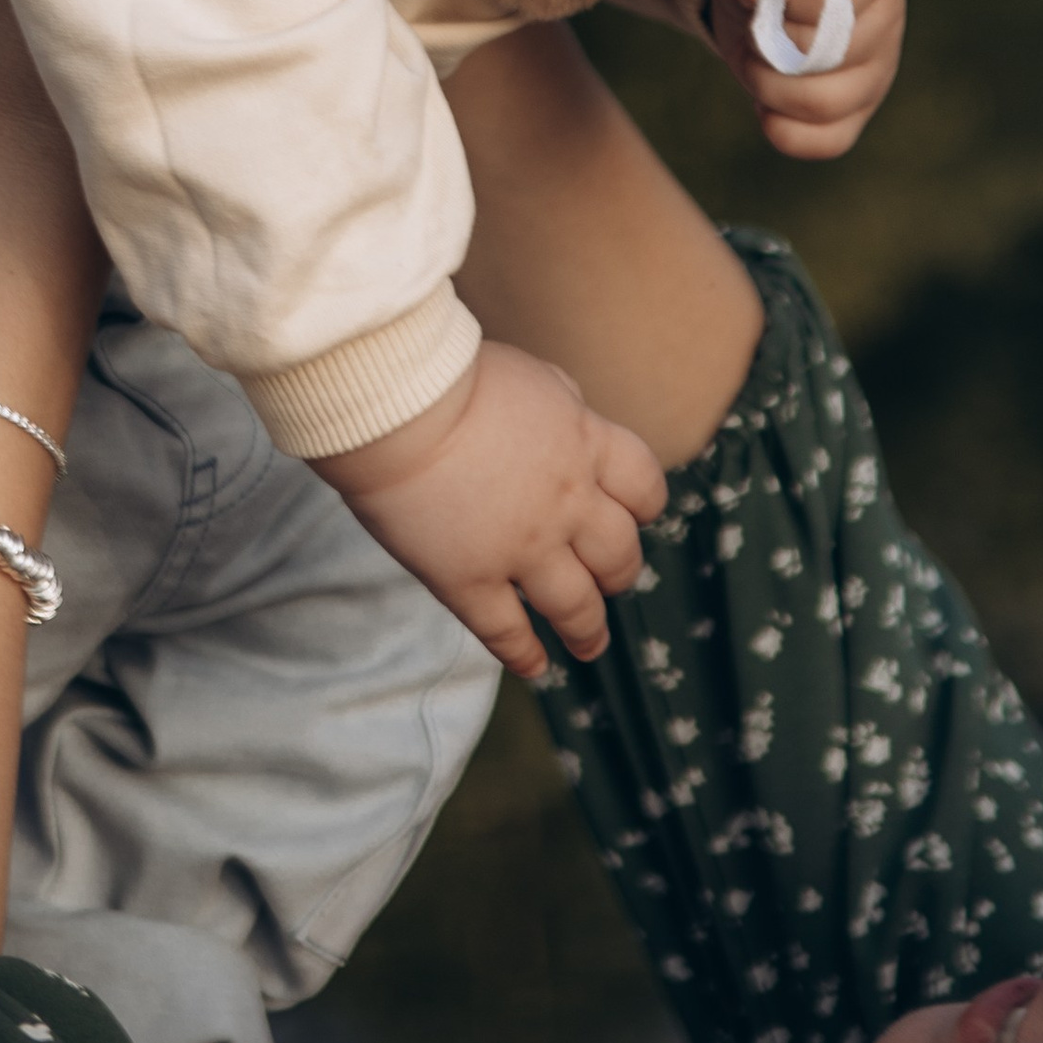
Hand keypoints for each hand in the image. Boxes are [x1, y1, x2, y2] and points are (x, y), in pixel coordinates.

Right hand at [313, 338, 665, 677]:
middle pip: (618, 554)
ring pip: (576, 606)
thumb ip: (561, 402)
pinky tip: (534, 666)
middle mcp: (566, 504)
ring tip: (591, 645)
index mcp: (584, 445)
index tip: (635, 518)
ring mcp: (522, 549)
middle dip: (620, 573)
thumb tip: (574, 414)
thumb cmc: (454, 376)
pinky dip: (525, 655)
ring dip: (589, 630)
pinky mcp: (470, 582)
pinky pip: (507, 632)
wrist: (399, 407)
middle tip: (611, 581)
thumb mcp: (531, 375)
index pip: (643, 487)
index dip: (643, 507)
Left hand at [710, 0, 905, 159]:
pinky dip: (782, 128)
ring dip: (766, 85)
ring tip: (753, 57)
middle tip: (750, 22)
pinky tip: (765, 99)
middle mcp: (888, 27)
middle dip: (765, 41)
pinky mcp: (857, 115)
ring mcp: (877, 76)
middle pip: (821, 55)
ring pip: (821, 104)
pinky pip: (824, 142)